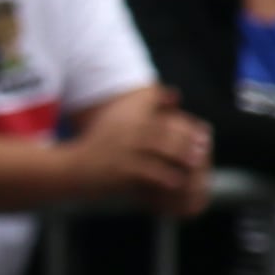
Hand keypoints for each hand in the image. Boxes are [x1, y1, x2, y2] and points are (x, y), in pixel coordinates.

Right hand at [73, 83, 215, 218]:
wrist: (70, 169)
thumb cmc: (97, 146)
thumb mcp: (119, 119)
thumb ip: (147, 103)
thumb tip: (177, 93)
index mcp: (128, 116)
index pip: (162, 116)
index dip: (184, 124)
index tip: (201, 131)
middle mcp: (127, 129)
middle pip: (165, 132)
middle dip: (187, 139)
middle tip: (204, 148)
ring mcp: (124, 149)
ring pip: (160, 150)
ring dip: (182, 156)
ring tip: (197, 164)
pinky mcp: (122, 169)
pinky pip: (150, 172)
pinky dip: (166, 177)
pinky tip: (178, 181)